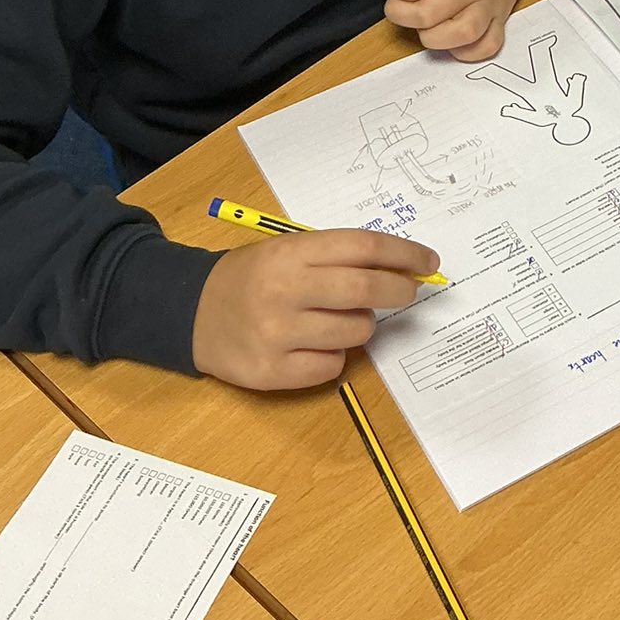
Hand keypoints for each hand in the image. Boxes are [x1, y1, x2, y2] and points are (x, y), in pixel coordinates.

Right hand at [191, 229, 439, 389]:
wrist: (190, 312)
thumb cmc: (252, 276)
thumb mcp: (287, 250)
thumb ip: (337, 257)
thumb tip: (402, 270)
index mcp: (291, 253)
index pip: (362, 248)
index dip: (403, 254)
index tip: (429, 262)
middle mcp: (284, 291)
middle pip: (364, 291)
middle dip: (398, 291)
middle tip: (408, 292)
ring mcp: (276, 334)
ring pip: (354, 333)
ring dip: (362, 326)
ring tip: (340, 319)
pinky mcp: (271, 372)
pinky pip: (331, 367)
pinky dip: (336, 357)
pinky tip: (316, 345)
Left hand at [371, 0, 528, 60]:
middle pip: (428, 14)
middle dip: (401, 14)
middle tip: (402, 4)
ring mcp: (491, 3)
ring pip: (459, 35)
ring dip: (431, 36)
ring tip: (425, 23)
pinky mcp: (502, 19)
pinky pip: (486, 46)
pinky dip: (466, 51)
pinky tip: (451, 38)